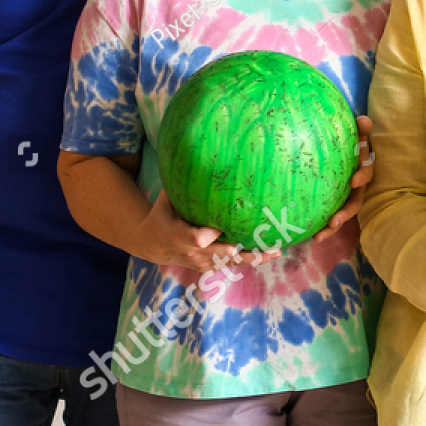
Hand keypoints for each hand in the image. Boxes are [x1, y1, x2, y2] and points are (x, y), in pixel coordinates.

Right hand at [142, 189, 277, 272]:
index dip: (206, 236)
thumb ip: (180, 187)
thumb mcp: (165, 200)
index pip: (195, 239)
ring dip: (253, 257)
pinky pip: (231, 264)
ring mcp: (201, 263)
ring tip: (275, 250)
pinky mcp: (209, 267)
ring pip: (229, 262)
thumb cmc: (162, 215)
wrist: (151, 245)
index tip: (217, 230)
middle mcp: (192, 253)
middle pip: (219, 255)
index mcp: (178, 235)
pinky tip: (271, 253)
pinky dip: (250, 259)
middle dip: (238, 251)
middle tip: (259, 246)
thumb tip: (196, 159)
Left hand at [315, 115, 372, 242]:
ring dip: (331, 227)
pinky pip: (328, 218)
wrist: (344, 153)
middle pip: (353, 204)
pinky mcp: (333, 205)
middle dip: (345, 214)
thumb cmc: (349, 144)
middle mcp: (356, 189)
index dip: (362, 177)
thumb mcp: (356, 136)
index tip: (354, 181)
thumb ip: (360, 129)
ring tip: (318, 237)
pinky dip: (320, 227)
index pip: (365, 174)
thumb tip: (364, 120)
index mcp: (362, 171)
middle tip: (335, 221)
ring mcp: (344, 199)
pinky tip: (307, 236)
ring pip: (341, 216)